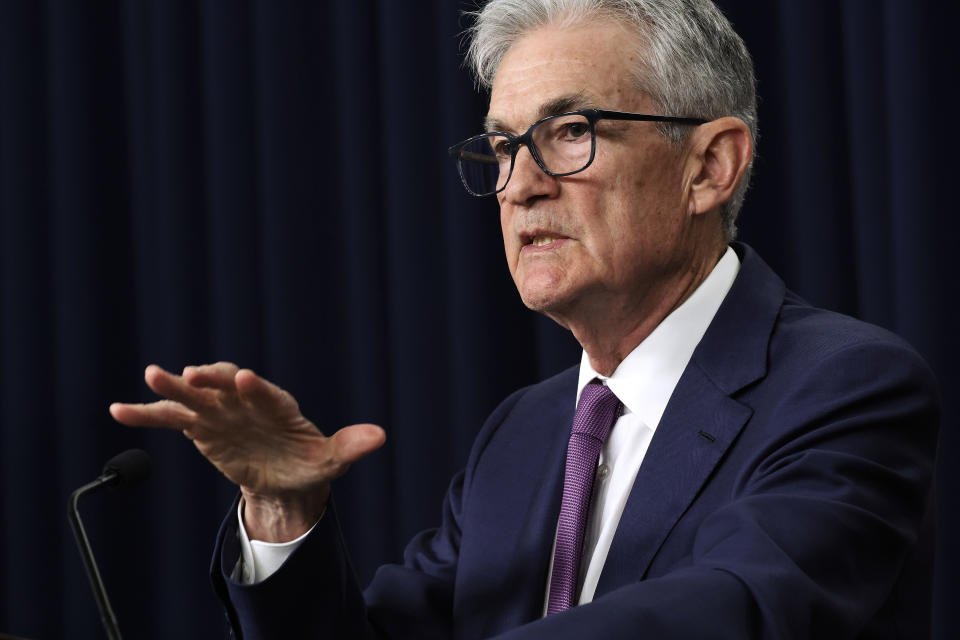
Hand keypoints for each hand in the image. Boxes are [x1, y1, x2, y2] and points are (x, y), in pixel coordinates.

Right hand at [109, 362, 385, 539]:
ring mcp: (221, 411)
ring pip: (194, 395)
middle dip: (211, 378)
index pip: (266, 393)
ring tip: (150, 375)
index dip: (255, 387)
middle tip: (193, 373)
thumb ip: (351, 445)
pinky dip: (146, 414)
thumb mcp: (332, 460)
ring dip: (174, 386)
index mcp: (279, 406)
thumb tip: (381, 437)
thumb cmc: (309, 464)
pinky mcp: (200, 426)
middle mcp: (247, 401)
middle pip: (226, 385)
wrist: (283, 478)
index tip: (242, 378)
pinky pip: (170, 418)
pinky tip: (118, 410)